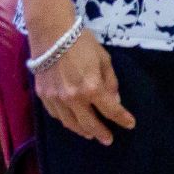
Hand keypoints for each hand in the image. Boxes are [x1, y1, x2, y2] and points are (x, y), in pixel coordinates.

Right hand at [31, 25, 133, 144]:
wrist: (52, 33)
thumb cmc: (82, 43)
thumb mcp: (104, 59)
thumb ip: (110, 82)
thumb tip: (115, 101)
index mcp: (92, 88)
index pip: (111, 111)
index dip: (122, 119)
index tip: (130, 124)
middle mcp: (74, 98)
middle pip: (89, 124)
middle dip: (101, 133)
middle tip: (108, 140)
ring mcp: (56, 99)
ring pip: (71, 124)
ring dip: (83, 131)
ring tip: (91, 134)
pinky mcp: (43, 96)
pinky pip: (57, 116)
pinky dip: (67, 121)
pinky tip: (73, 121)